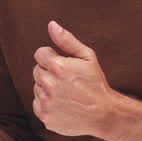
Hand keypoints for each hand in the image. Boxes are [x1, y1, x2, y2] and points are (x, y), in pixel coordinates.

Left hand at [32, 21, 121, 137]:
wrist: (104, 114)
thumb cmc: (96, 83)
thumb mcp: (87, 57)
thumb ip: (67, 40)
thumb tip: (51, 25)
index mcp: (58, 67)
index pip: (40, 53)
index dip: (52, 57)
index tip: (64, 65)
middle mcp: (49, 84)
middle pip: (37, 70)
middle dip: (49, 73)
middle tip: (68, 81)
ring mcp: (46, 102)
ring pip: (37, 87)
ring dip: (48, 89)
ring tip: (67, 93)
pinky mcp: (44, 116)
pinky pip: (37, 103)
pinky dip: (47, 104)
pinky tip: (63, 104)